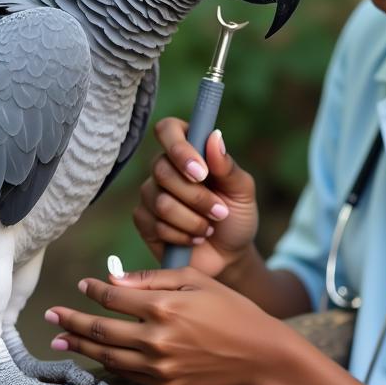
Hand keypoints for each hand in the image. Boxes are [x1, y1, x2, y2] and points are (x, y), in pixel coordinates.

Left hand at [44, 267, 289, 384]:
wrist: (261, 355)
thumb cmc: (232, 310)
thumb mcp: (196, 281)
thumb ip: (153, 280)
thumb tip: (113, 280)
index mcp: (164, 306)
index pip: (113, 298)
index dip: (92, 290)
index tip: (81, 285)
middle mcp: (156, 339)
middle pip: (100, 329)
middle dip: (71, 320)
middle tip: (51, 315)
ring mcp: (159, 366)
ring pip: (107, 356)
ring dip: (80, 346)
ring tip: (61, 338)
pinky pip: (127, 374)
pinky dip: (106, 364)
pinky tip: (95, 356)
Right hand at [133, 118, 259, 279]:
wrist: (228, 255)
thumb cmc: (236, 216)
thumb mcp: (242, 191)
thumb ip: (227, 166)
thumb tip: (214, 136)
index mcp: (190, 150)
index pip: (168, 129)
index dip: (179, 148)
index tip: (202, 172)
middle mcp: (165, 167)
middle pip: (162, 170)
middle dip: (196, 197)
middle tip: (220, 212)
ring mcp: (151, 193)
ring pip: (160, 202)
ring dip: (192, 220)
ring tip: (209, 228)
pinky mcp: (144, 219)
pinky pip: (154, 224)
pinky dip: (181, 236)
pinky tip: (194, 239)